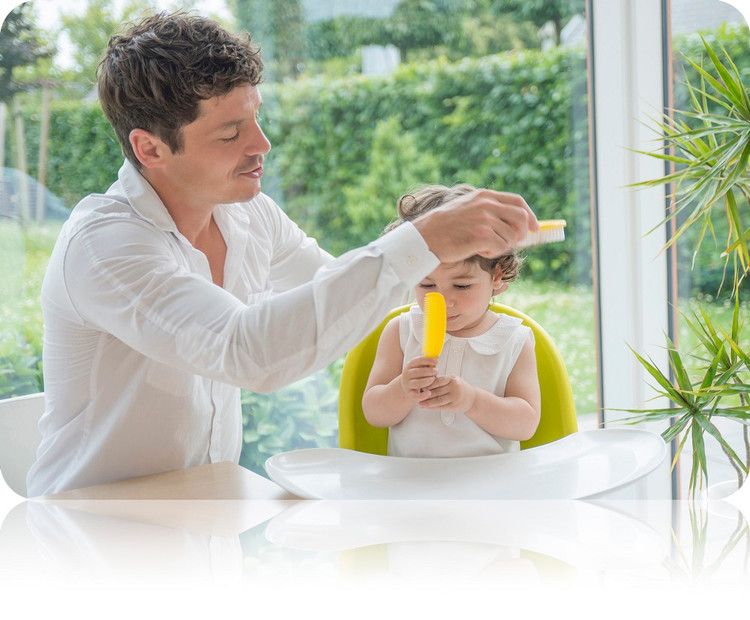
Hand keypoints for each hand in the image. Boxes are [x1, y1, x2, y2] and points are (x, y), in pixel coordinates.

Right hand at [400, 356, 438, 400]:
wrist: (406, 386)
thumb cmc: (417, 375)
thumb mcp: (419, 368)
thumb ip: (426, 364)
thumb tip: (436, 361)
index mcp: (409, 365)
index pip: (418, 361)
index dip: (428, 360)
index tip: (437, 361)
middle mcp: (406, 374)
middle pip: (417, 372)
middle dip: (428, 371)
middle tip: (437, 371)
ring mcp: (407, 384)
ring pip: (417, 383)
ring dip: (426, 381)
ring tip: (433, 379)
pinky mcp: (410, 393)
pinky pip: (416, 395)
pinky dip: (423, 395)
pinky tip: (429, 393)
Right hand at [412, 189, 537, 261]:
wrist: (424, 238)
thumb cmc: (443, 228)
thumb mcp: (466, 209)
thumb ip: (488, 211)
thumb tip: (515, 225)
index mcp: (484, 196)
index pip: (518, 201)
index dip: (530, 215)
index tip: (534, 228)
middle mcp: (487, 204)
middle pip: (521, 218)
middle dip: (520, 234)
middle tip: (509, 244)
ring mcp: (484, 219)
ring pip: (511, 237)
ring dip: (501, 246)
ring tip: (483, 247)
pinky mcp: (481, 235)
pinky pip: (500, 248)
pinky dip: (492, 253)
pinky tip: (477, 251)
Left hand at [418, 374, 475, 412]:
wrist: (472, 398)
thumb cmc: (460, 388)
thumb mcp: (453, 380)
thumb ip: (442, 380)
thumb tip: (427, 381)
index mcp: (452, 379)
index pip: (438, 381)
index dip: (428, 384)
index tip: (421, 386)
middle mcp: (454, 388)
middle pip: (437, 391)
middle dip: (426, 394)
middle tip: (417, 395)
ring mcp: (454, 397)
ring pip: (438, 400)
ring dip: (427, 402)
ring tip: (420, 404)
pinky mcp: (454, 406)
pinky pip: (441, 406)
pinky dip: (433, 407)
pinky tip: (427, 407)